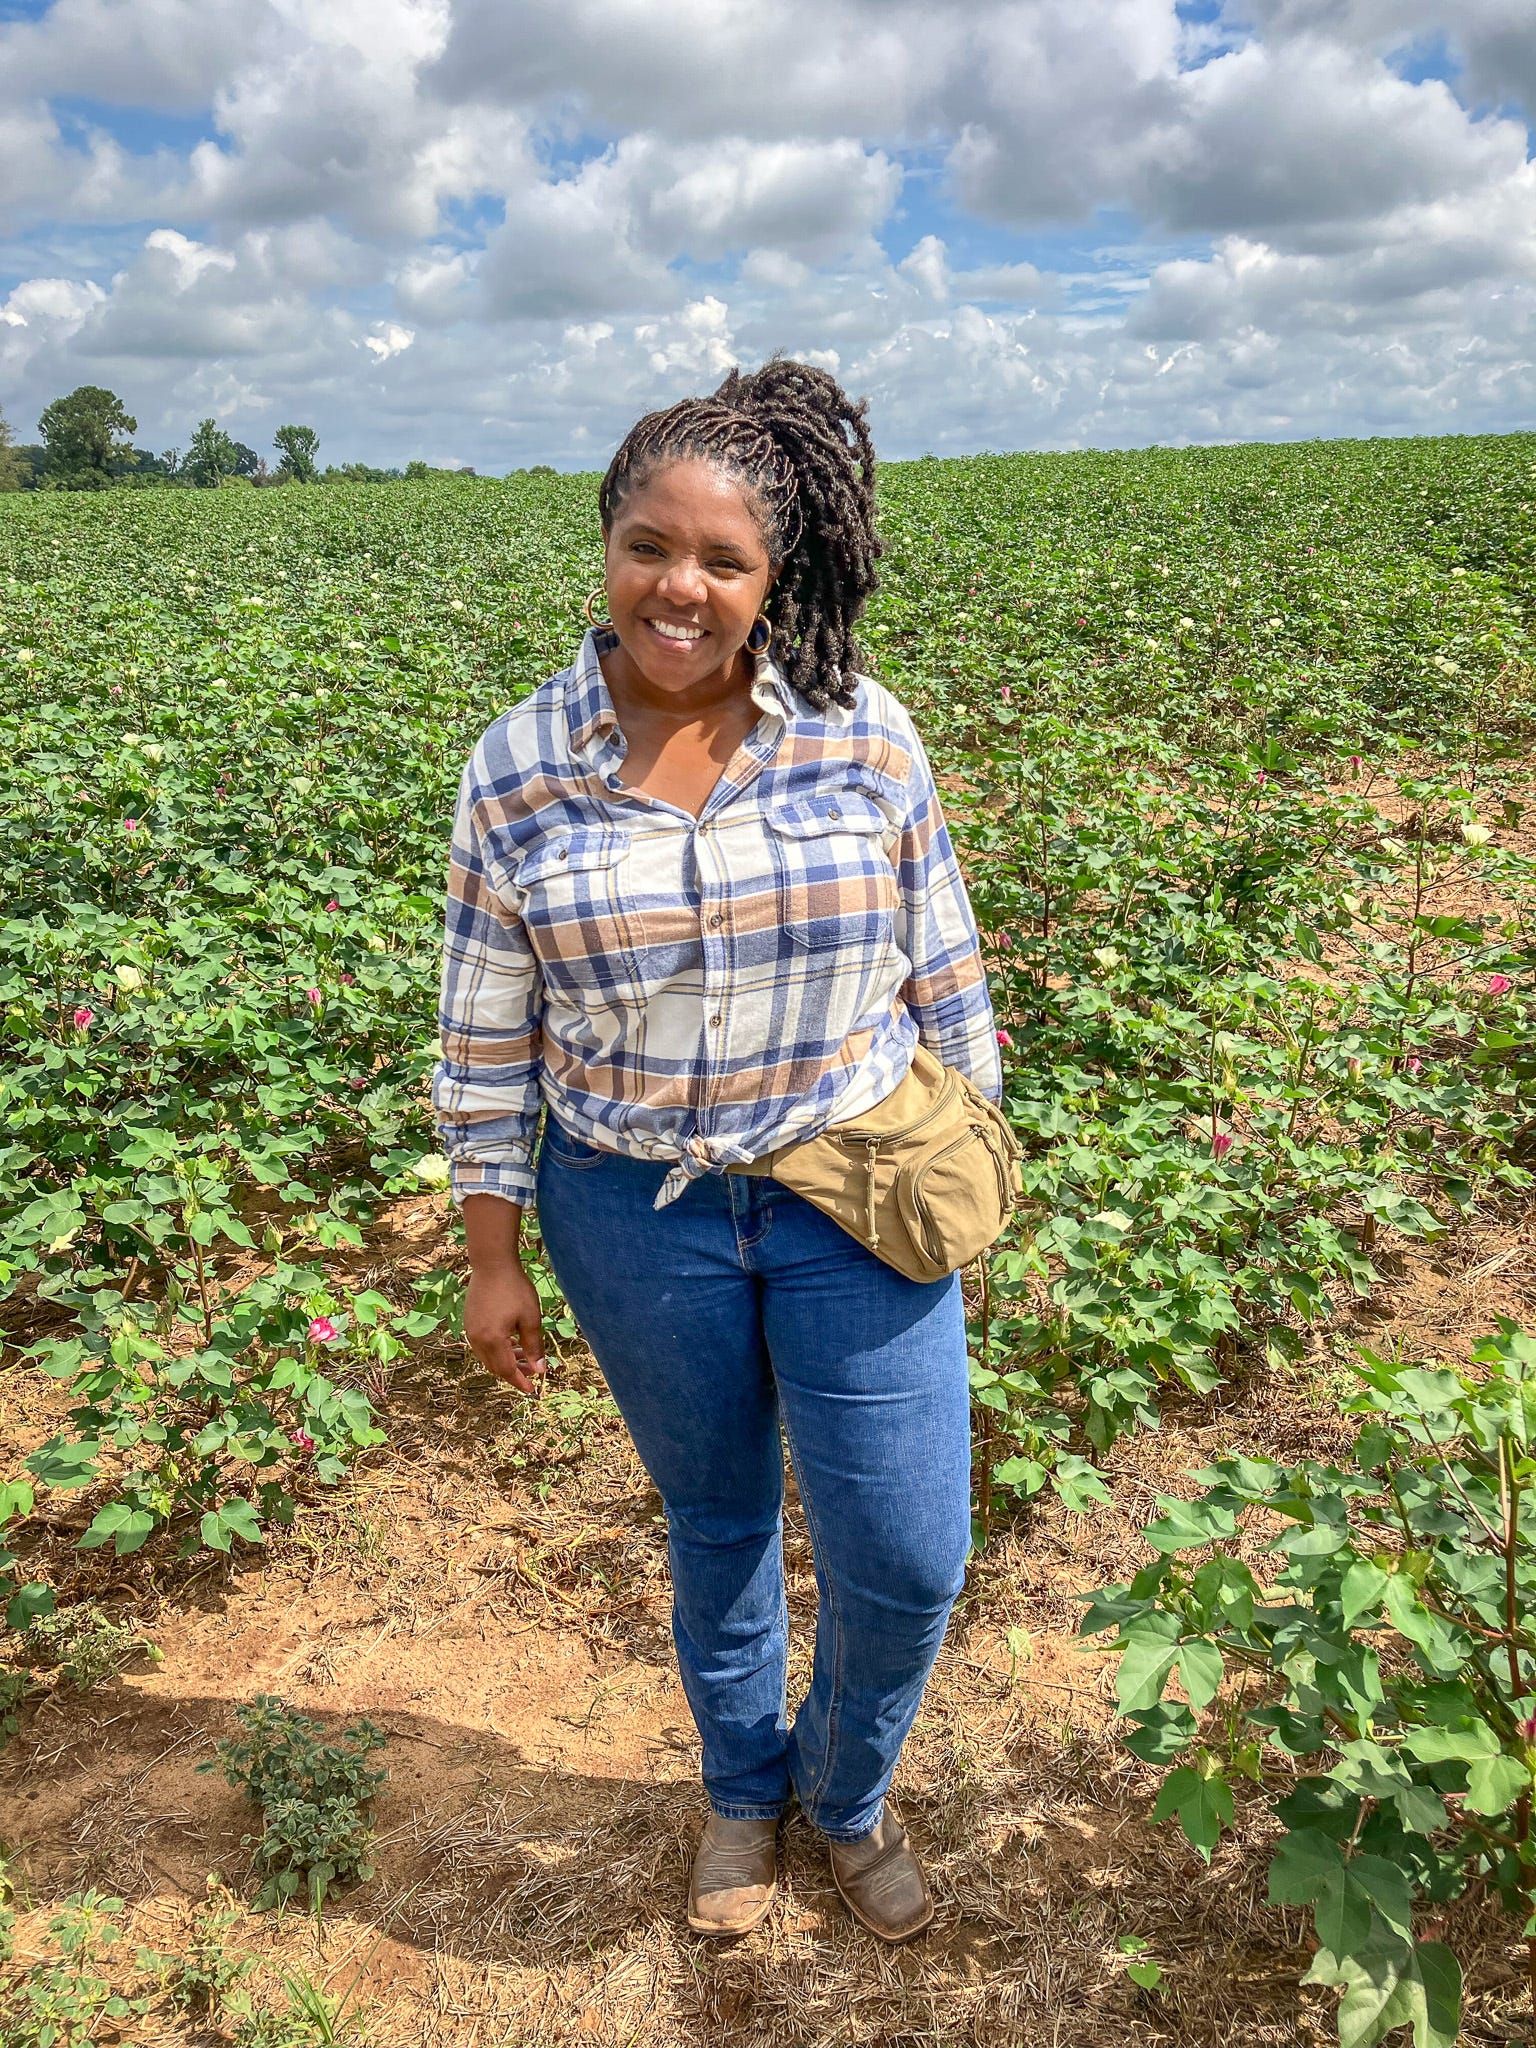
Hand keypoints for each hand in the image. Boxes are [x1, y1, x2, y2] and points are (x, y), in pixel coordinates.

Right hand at [464, 1263, 547, 1393]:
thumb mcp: (530, 1319)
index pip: (507, 1371)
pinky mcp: (470, 1322)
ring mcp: (471, 1330)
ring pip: (488, 1357)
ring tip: (526, 1357)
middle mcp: (477, 1339)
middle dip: (515, 1373)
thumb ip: (534, 1347)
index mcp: (492, 1340)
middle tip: (534, 1372)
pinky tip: (512, 1343)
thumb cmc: (515, 1288)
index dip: (520, 1382)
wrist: (492, 1263)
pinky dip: (497, 1350)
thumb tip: (539, 1370)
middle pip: (496, 1366)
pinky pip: (483, 1345)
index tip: (533, 1390)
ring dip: (506, 1361)